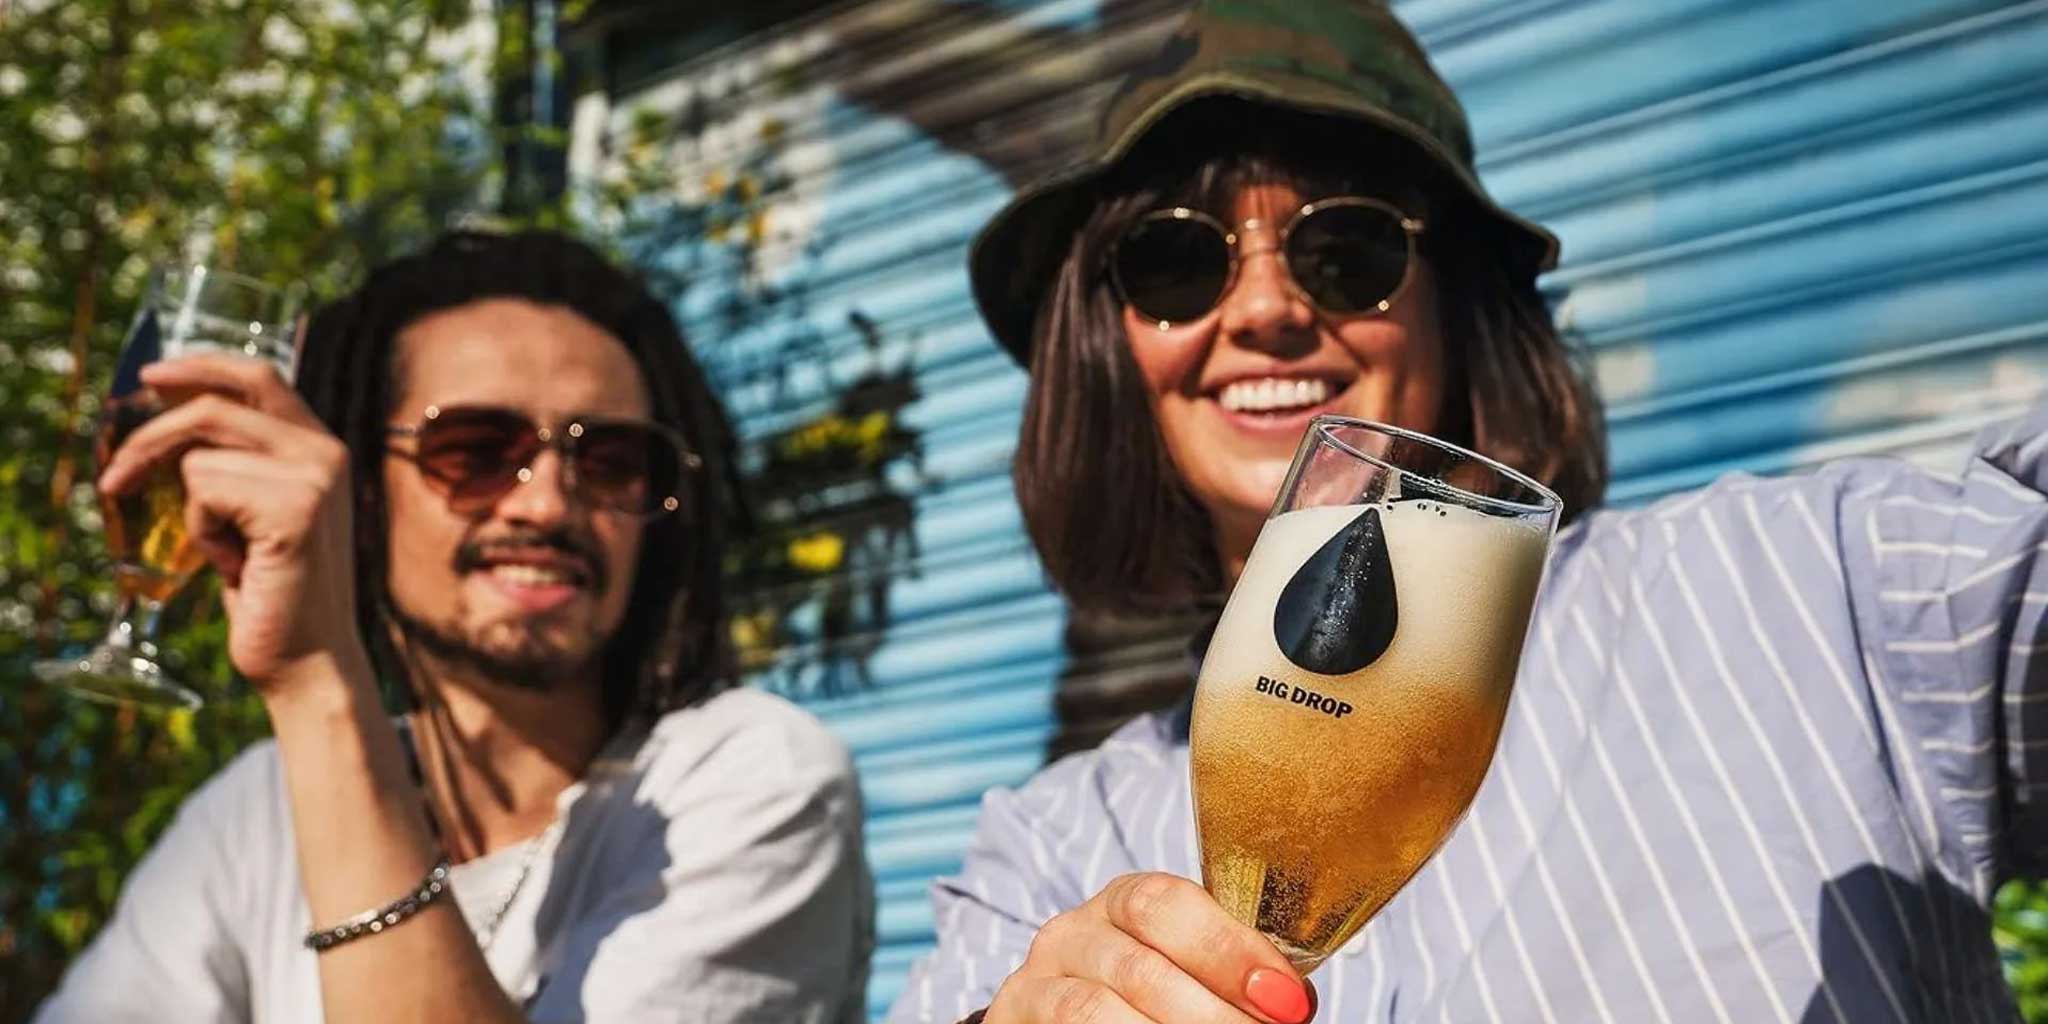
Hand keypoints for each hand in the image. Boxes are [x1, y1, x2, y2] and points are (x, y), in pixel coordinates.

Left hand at [97, 354, 365, 692]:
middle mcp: (325, 450)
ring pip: (201, 456)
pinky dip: (202, 532)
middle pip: (215, 404)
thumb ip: (236, 461)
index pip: (259, 374)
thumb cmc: (273, 590)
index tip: (151, 377)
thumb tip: (170, 415)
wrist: (307, 658)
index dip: (201, 366)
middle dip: (152, 435)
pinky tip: (237, 564)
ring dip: (193, 509)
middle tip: (117, 476)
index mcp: (322, 446)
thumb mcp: (253, 511)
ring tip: (227, 549)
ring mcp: (314, 475)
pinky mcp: (294, 507)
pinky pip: (204, 491)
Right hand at [985, 872, 1314, 1023]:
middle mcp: (1075, 931)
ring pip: (1099, 1009)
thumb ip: (1232, 975)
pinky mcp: (1014, 1015)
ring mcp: (1039, 978)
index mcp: (1126, 901)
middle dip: (1213, 1011)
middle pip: (1141, 964)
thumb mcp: (1187, 971)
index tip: (1285, 999)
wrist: (1069, 1018)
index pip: (1167, 902)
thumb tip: (1289, 1003)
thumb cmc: (1150, 999)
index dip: (1230, 950)